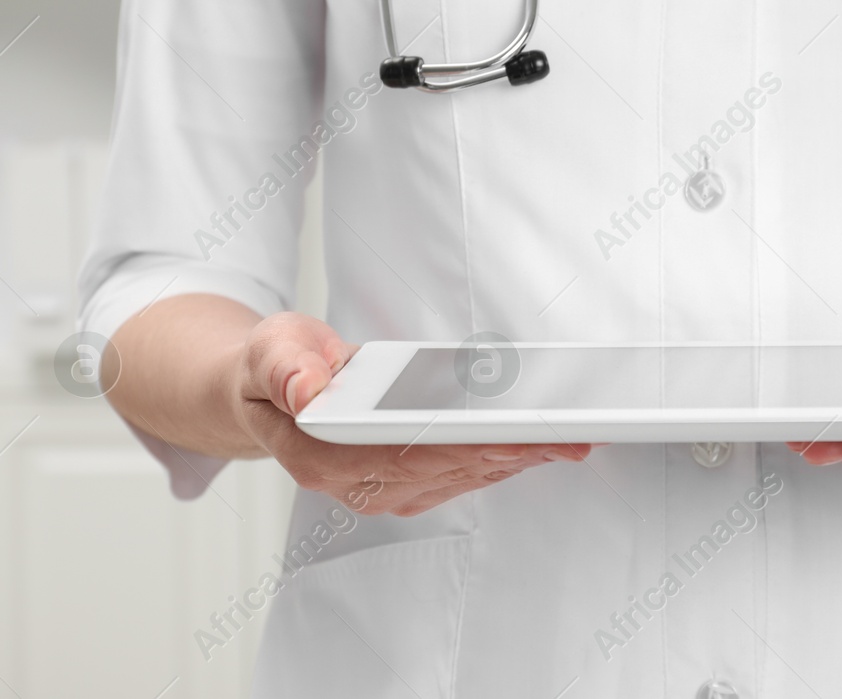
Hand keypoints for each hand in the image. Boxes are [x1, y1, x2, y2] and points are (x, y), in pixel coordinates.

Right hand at [234, 313, 590, 514]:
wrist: (273, 391)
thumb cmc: (278, 369)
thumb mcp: (269, 351)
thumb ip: (285, 369)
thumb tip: (306, 390)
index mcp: (326, 458)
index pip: (409, 456)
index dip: (465, 448)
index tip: (514, 440)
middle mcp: (361, 485)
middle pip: (450, 469)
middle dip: (514, 454)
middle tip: (571, 437)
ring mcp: (387, 489)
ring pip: (465, 476)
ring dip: (519, 460)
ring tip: (570, 440)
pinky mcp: (409, 482)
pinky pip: (465, 473)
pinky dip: (504, 458)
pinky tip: (539, 445)